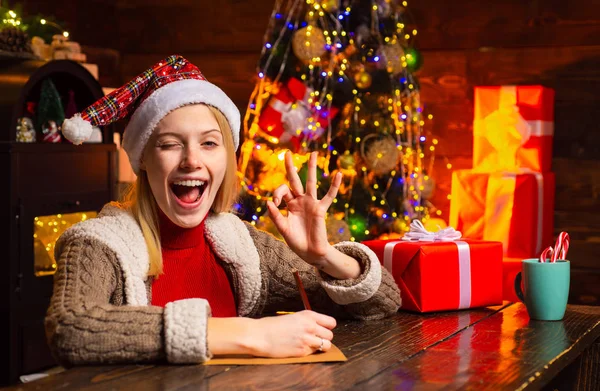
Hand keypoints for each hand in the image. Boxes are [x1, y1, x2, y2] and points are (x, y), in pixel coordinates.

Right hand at [249, 310, 335, 357]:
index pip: (331, 322)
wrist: (259, 335)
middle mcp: (310, 327)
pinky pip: (313, 353)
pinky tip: (299, 348)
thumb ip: (307, 322)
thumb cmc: (272, 326)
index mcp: (308, 315)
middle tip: (315, 339)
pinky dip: (309, 352)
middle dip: (324, 338)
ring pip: (326, 346)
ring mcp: (307, 340)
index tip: (322, 330)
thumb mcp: (293, 317)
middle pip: (330, 335)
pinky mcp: (302, 352)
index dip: (327, 327)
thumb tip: (318, 328)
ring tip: (310, 345)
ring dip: (320, 347)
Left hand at [266, 151, 341, 265]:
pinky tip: (338, 174)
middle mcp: (300, 200)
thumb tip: (267, 202)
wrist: (310, 252)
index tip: (275, 202)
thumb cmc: (296, 241)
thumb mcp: (283, 229)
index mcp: (289, 204)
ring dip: (312, 167)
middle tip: (288, 153)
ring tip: (314, 153)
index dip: (277, 193)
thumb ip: (275, 216)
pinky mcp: (320, 209)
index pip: (282, 190)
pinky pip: (329, 196)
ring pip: (311, 182)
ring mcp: (311, 203)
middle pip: (295, 180)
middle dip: (291, 167)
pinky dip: (334, 186)